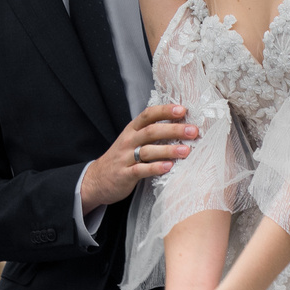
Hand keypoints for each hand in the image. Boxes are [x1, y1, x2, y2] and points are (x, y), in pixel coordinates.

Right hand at [79, 103, 195, 212]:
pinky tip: (169, 167)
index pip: (148, 115)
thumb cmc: (122, 158)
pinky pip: (141, 170)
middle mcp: (128, 141)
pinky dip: (155, 168)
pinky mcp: (125, 174)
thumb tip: (180, 125)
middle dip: (173, 129)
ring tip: (186, 151)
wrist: (96, 179)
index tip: (183, 110)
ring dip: (168, 150)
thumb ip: (150, 133)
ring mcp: (125, 158)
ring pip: (148, 150)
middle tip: (193, 131)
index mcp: (132, 130)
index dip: (165, 111)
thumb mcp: (132, 140)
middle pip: (152, 131)